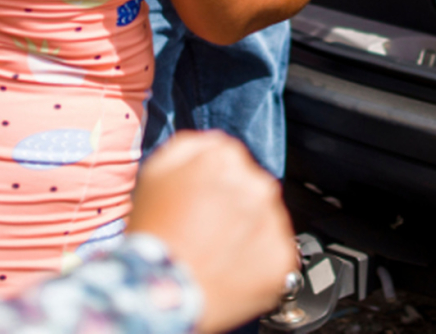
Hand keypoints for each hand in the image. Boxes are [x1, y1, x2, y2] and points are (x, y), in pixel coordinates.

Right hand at [127, 131, 295, 333]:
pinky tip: (230, 269)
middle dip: (234, 206)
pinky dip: (257, 262)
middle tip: (206, 231)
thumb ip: (190, 146)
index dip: (214, 184)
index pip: (232, 160)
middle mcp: (256, 183)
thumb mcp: (156, 173)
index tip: (203, 202)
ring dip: (247, 232)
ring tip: (215, 253)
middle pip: (251, 189)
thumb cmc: (153, 236)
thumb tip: (214, 142)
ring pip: (265, 219)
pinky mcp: (282, 254)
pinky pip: (274, 252)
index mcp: (226, 159)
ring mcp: (272, 219)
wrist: (158, 293)